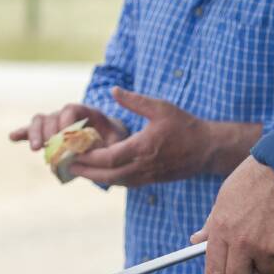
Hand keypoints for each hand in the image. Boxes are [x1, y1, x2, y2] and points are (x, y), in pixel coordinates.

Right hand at [8, 103, 127, 150]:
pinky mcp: (47, 134)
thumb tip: (91, 154)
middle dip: (47, 131)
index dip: (66, 123)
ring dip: (33, 133)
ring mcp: (55, 123)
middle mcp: (66, 114)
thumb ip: (106, 145)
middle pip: (51, 116)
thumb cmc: (114, 140)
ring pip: (39, 121)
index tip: (65, 139)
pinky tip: (12, 137)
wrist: (109, 139)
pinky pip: (32, 130)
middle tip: (46, 146)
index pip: (70, 110)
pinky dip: (22, 133)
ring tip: (34, 148)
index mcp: (85, 111)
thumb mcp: (115, 141)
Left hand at [67, 87, 259, 186]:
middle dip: (85, 171)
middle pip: (107, 175)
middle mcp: (142, 167)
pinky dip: (108, 179)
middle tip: (67, 165)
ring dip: (95, 177)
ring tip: (78, 170)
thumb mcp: (160, 107)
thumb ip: (135, 100)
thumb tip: (113, 90)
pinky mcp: (150, 180)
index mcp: (143, 148)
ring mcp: (146, 176)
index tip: (73, 153)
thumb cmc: (184, 126)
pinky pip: (124, 183)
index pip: (110, 158)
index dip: (89, 158)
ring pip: (115, 182)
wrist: (206, 149)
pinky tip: (99, 173)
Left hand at [191, 156, 273, 273]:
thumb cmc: (256, 179)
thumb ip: (212, 225)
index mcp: (221, 229)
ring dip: (271, 258)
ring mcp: (264, 247)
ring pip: (267, 271)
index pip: (213, 271)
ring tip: (273, 229)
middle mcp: (240, 242)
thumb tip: (197, 240)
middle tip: (253, 267)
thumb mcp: (225, 198)